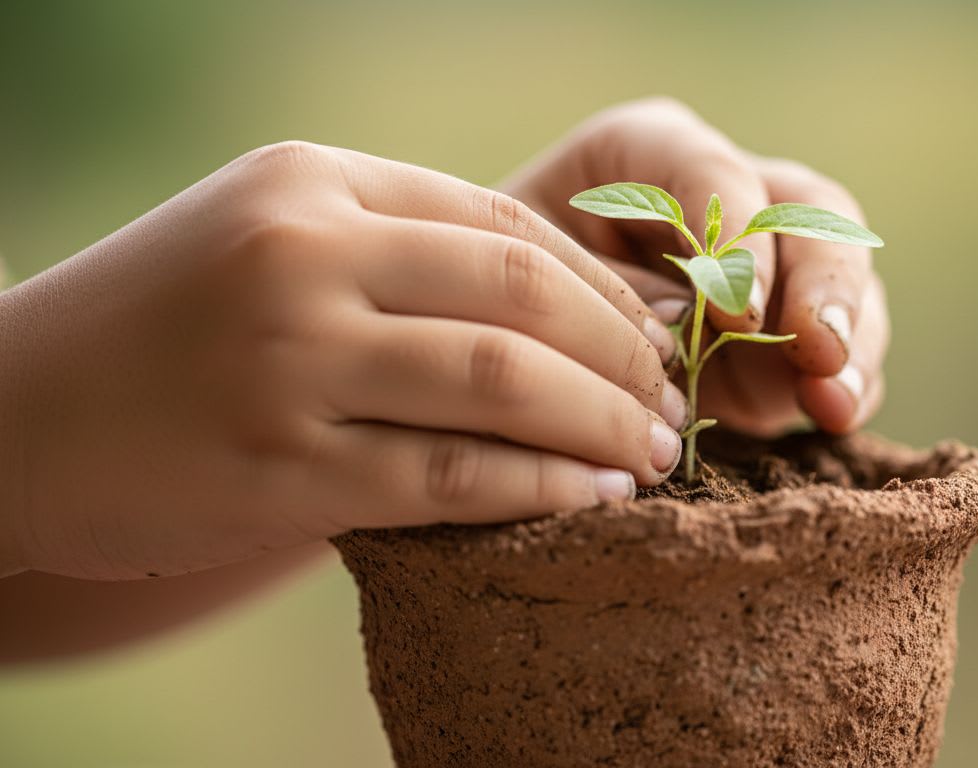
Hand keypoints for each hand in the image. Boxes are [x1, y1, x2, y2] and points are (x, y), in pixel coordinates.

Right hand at [0, 141, 684, 579]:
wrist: (11, 415)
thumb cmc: (165, 328)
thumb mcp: (271, 243)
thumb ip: (400, 253)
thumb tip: (569, 300)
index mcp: (313, 186)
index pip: (509, 224)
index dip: (605, 289)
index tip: (656, 338)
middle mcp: (303, 257)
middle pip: (526, 296)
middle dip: (626, 357)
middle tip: (673, 404)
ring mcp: (286, 363)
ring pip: (503, 385)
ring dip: (604, 425)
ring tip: (654, 455)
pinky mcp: (276, 470)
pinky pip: (450, 477)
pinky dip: (542, 489)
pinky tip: (593, 498)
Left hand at [501, 98, 888, 436]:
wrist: (507, 347)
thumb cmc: (499, 300)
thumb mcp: (522, 281)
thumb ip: (603, 291)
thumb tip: (692, 320)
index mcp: (645, 157)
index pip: (710, 172)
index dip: (736, 239)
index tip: (735, 313)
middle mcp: (723, 198)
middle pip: (807, 214)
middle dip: (821, 285)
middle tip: (816, 350)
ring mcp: (767, 267)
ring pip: (840, 280)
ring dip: (850, 341)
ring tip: (833, 403)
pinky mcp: (789, 335)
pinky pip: (844, 347)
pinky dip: (847, 382)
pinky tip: (832, 417)